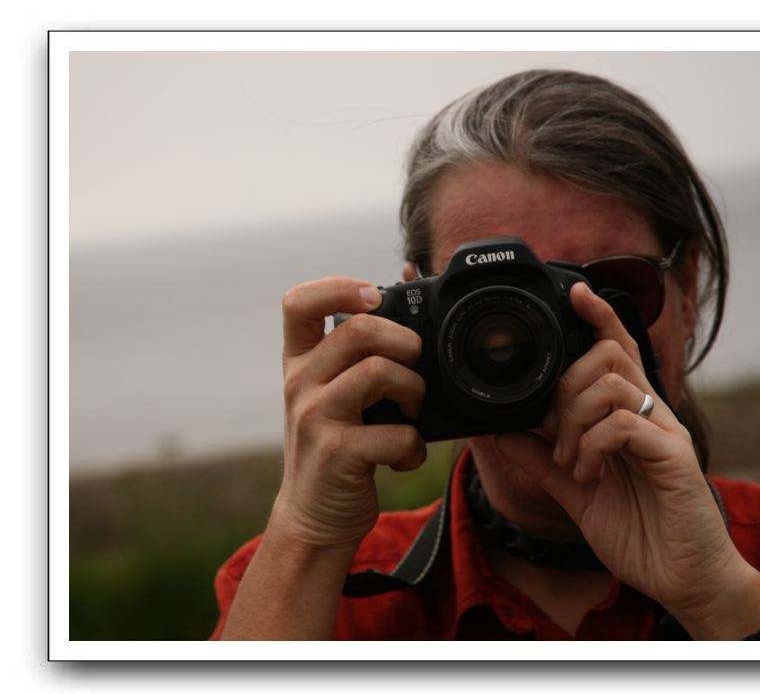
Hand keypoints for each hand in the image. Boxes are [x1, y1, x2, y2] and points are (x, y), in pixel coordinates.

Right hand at [272, 277, 427, 553]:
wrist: (315, 517)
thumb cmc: (340, 446)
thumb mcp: (337, 395)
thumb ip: (360, 356)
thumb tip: (409, 292)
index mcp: (301, 362)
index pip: (298, 303)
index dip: (338, 287)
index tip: (373, 297)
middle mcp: (300, 384)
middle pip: (359, 329)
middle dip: (405, 342)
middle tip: (414, 367)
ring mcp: (315, 417)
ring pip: (379, 371)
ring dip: (414, 390)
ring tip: (413, 412)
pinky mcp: (336, 453)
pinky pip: (395, 432)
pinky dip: (413, 446)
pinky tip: (404, 457)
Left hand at [497, 282, 759, 638]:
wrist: (683, 580)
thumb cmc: (639, 532)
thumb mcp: (575, 490)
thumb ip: (540, 457)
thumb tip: (498, 429)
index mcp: (633, 416)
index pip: (619, 350)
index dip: (599, 316)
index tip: (575, 291)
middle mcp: (653, 415)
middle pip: (609, 356)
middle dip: (566, 383)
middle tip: (552, 430)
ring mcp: (666, 434)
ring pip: (614, 384)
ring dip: (574, 418)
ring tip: (569, 459)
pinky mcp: (674, 458)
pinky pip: (624, 424)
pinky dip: (592, 445)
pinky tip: (587, 473)